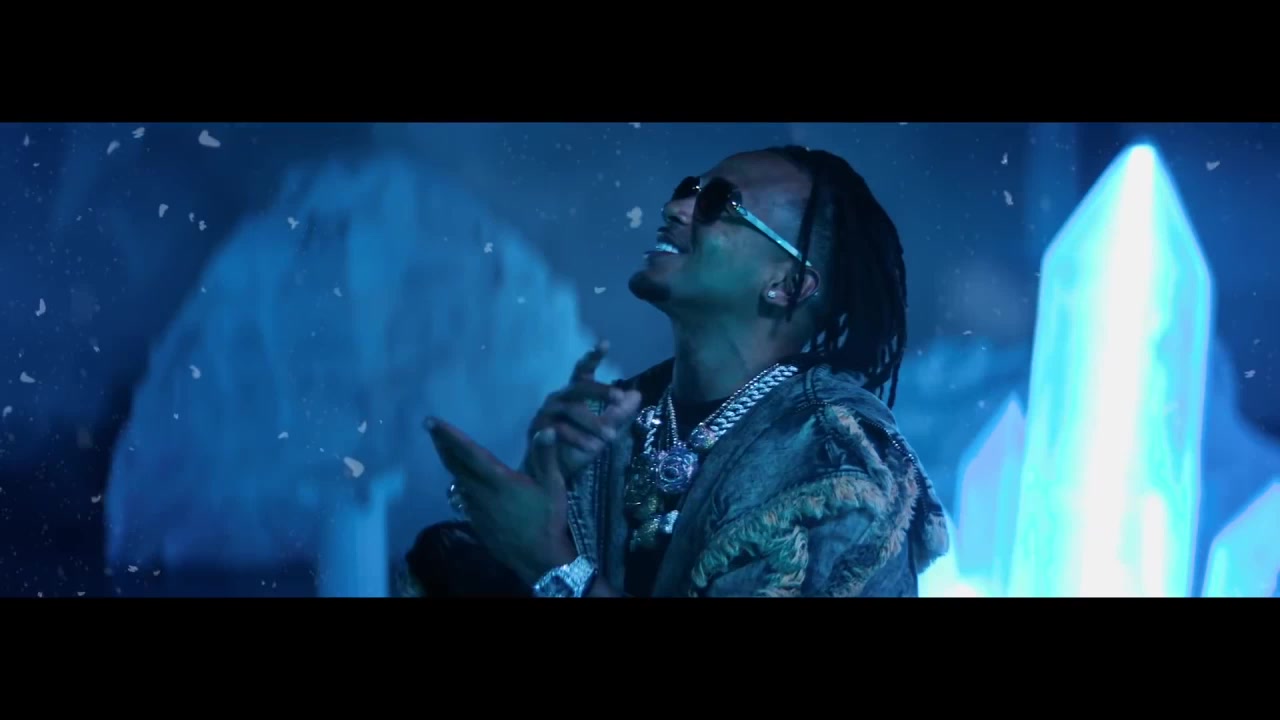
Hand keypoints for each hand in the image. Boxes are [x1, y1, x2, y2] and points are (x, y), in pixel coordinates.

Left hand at [426, 417, 576, 585]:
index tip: (432, 422)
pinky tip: (463, 480)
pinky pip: (463, 497)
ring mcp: (476, 509)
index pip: (470, 453)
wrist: (539, 559)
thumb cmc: (548, 520)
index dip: (450, 436)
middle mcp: (482, 492)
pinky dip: (460, 483)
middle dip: (442, 444)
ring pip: (457, 481)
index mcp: (500, 480)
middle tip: (432, 429)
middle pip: (456, 465)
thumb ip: (546, 457)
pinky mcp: (476, 521)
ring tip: (444, 448)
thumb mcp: (554, 487)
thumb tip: (545, 429)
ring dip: (450, 463)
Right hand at [527, 340, 642, 479]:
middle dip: (600, 390)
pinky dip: (572, 436)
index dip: (593, 357)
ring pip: (571, 411)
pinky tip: (586, 444)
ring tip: (610, 439)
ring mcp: (547, 413)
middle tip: (619, 398)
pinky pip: (557, 430)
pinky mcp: (538, 429)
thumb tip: (637, 394)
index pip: (584, 373)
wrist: (554, 470)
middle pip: (579, 387)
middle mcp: (559, 399)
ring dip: (592, 424)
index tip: (605, 343)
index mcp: (574, 396)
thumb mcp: (603, 430)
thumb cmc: (578, 445)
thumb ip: (618, 414)